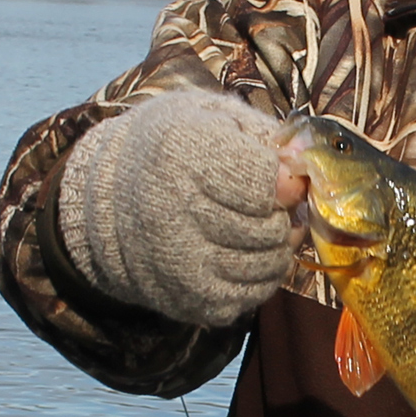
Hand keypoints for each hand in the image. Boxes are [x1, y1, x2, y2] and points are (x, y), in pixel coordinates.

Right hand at [59, 89, 307, 326]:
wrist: (113, 201)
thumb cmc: (174, 151)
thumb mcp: (211, 116)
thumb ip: (264, 136)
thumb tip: (302, 165)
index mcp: (178, 154)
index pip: (264, 185)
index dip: (286, 182)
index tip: (281, 178)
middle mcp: (172, 214)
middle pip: (268, 228)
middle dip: (281, 216)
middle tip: (273, 207)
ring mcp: (178, 264)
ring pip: (268, 264)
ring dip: (277, 247)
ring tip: (263, 229)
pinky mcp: (188, 300)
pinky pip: (254, 295)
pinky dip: (263, 276)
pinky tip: (247, 254)